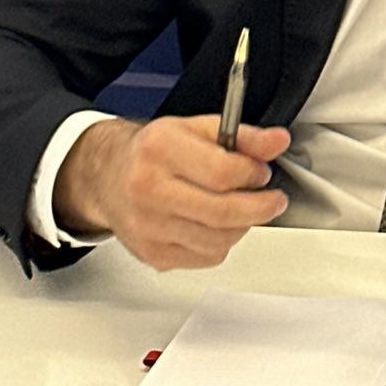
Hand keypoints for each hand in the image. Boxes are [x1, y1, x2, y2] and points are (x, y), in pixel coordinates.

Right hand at [53, 115, 289, 269]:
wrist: (109, 176)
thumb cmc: (155, 152)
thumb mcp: (197, 128)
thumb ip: (243, 136)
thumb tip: (277, 141)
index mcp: (160, 149)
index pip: (221, 171)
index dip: (252, 174)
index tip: (263, 172)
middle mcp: (149, 189)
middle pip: (221, 212)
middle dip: (259, 207)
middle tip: (272, 199)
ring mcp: (148, 227)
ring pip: (218, 240)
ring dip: (241, 226)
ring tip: (241, 208)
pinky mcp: (152, 254)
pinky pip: (206, 257)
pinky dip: (221, 242)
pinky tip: (214, 224)